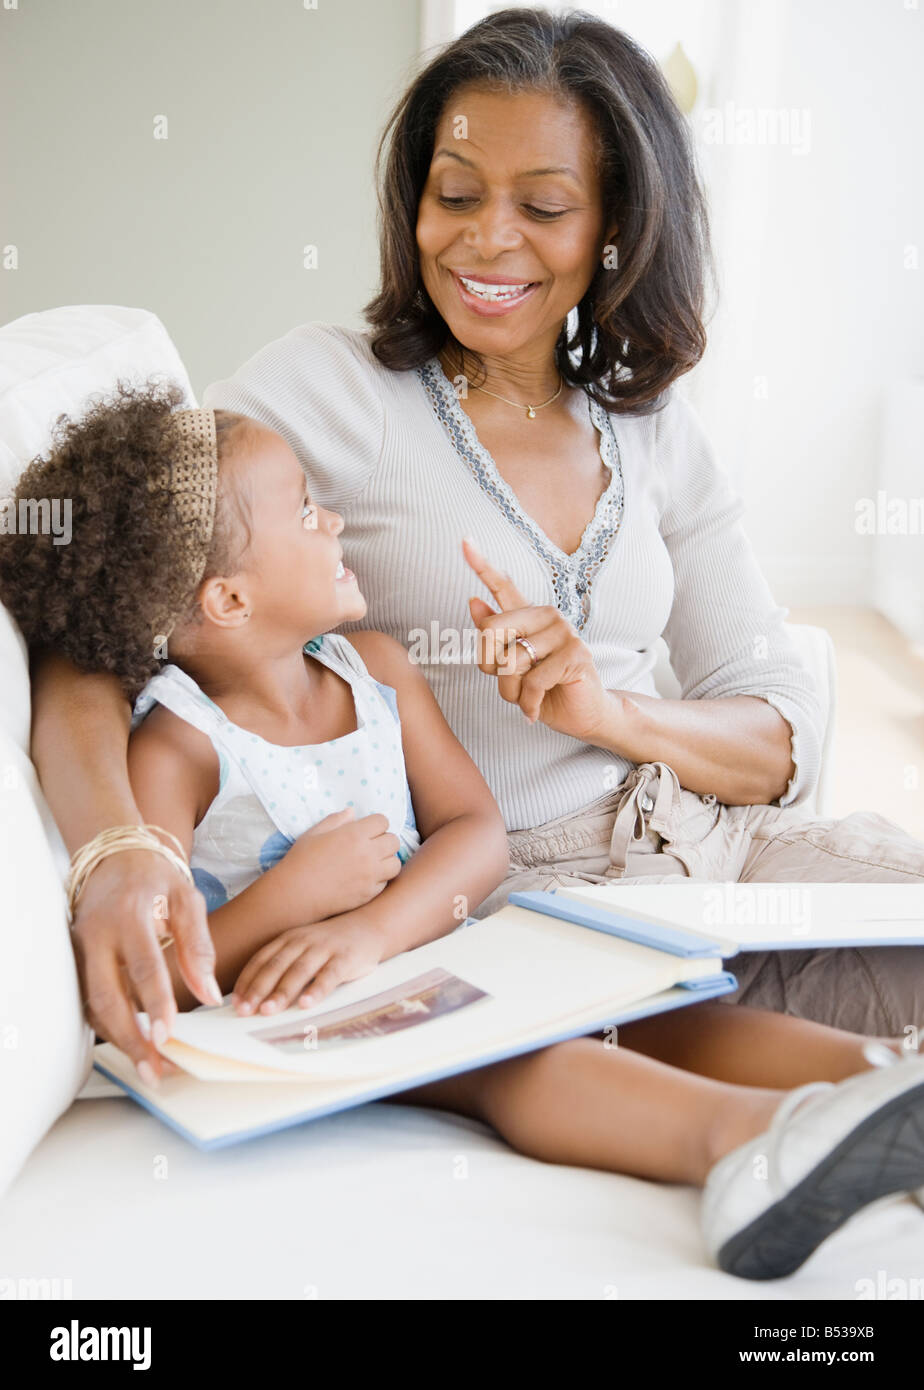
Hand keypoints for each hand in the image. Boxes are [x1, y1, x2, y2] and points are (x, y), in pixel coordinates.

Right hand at [71, 850, 220, 1084]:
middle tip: (154, 1069)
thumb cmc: (156, 879)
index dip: (154, 1004)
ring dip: (119, 1040)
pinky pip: (89, 1001)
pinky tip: (132, 1044)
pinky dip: (109, 1026)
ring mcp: (80, 950)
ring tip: (148, 1066)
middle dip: (130, 1038)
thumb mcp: (187, 900)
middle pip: (107, 996)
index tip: (167, 1036)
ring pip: (93, 1005)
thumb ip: (198, 947)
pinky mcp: (76, 961)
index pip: (142, 966)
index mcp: (128, 915)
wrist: (115, 858)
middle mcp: (96, 935)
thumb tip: (210, 995)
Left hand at [230, 914, 383, 1015]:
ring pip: (299, 971)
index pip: (261, 960)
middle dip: (257, 990)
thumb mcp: (302, 947)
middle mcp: (303, 941)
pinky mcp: (345, 958)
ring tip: (268, 1010)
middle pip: (275, 966)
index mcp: (288, 939)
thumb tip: (254, 996)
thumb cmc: (329, 945)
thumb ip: (282, 965)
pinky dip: (317, 990)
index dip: (247, 981)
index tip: (234, 1003)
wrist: (369, 927)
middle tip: (244, 1011)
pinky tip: (307, 1004)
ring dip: (282, 992)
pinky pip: (329, 975)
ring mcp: (324, 948)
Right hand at [274, 808, 401, 917]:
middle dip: (384, 840)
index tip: (367, 830)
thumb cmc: (300, 860)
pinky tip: (365, 878)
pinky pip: (386, 882)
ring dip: (386, 860)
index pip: (383, 821)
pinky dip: (379, 879)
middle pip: (394, 841)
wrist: (294, 894)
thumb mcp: (314, 833)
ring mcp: (370, 876)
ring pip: (395, 863)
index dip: (375, 824)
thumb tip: (352, 812)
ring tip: (372, 862)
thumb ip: (336, 820)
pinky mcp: (369, 894)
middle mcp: (367, 854)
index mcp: (354, 834)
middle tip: (371, 846)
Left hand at [462, 537, 609, 741]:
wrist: (581, 715)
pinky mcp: (576, 653)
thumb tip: (473, 601)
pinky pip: (533, 681)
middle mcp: (547, 616)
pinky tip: (535, 710)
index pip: (503, 586)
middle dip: (490, 668)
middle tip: (509, 685)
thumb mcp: (512, 668)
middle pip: (491, 631)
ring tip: (526, 698)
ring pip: (510, 662)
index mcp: (529, 616)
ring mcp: (564, 631)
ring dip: (511, 692)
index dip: (481, 565)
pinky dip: (528, 703)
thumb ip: (495, 639)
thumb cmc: (544, 690)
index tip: (465, 540)